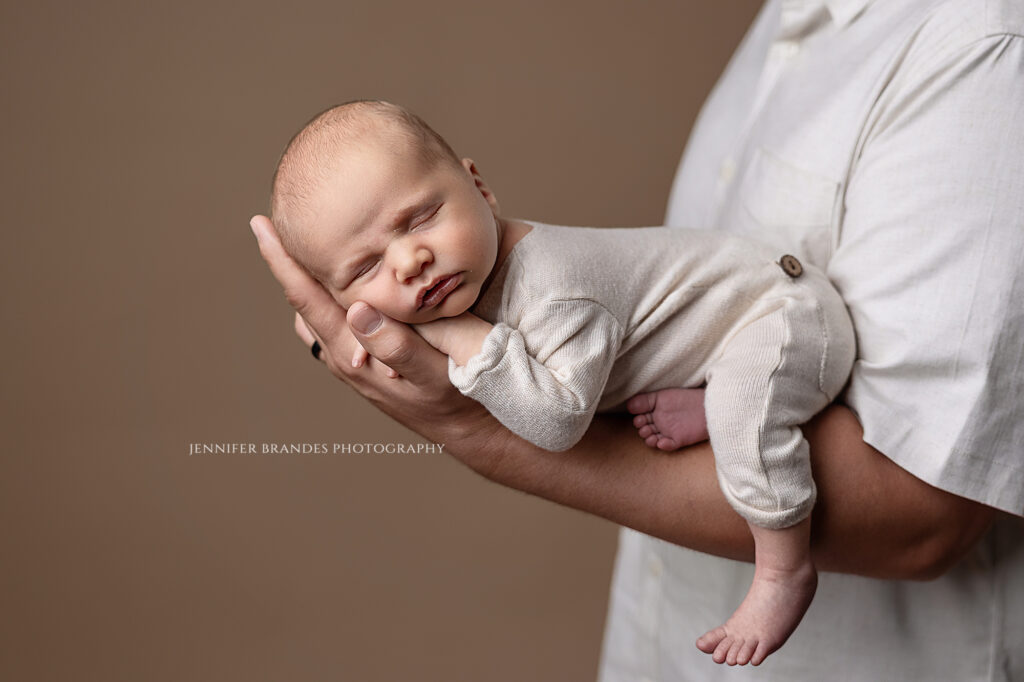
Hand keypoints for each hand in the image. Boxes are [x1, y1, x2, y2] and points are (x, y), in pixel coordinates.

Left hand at [249, 215, 507, 467]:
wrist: (467, 429)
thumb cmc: (457, 398)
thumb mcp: (433, 372)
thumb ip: (395, 345)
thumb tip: (356, 310)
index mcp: (352, 353)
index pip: (306, 299)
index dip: (282, 260)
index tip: (261, 225)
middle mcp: (343, 355)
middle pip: (303, 300)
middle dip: (289, 259)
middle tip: (277, 218)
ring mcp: (352, 358)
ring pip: (317, 309)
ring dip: (308, 276)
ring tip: (303, 240)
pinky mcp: (366, 358)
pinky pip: (335, 319)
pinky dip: (331, 291)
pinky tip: (344, 275)